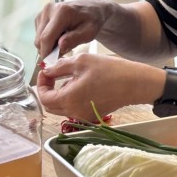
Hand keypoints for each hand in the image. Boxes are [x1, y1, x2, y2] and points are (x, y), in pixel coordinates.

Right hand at [34, 0, 113, 58]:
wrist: (91, 9)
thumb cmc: (92, 21)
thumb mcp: (89, 33)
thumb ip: (74, 39)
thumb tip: (60, 46)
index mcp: (61, 12)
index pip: (46, 37)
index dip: (47, 53)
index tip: (52, 64)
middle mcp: (49, 9)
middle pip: (40, 39)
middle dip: (49, 50)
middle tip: (64, 52)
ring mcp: (43, 12)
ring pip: (38, 38)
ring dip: (48, 45)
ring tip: (64, 42)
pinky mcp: (40, 16)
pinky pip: (39, 34)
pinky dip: (48, 40)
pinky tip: (60, 36)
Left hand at [35, 52, 161, 119]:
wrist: (135, 83)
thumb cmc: (110, 71)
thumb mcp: (82, 61)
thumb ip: (59, 67)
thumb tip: (46, 70)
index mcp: (69, 99)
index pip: (44, 98)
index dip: (40, 84)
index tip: (45, 71)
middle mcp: (74, 112)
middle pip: (50, 106)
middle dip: (47, 90)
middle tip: (52, 74)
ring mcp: (83, 115)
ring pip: (61, 108)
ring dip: (58, 94)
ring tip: (68, 77)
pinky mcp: (92, 115)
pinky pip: (73, 109)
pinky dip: (70, 98)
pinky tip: (80, 84)